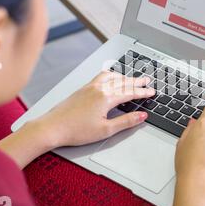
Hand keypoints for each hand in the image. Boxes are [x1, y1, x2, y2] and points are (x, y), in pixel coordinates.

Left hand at [38, 71, 154, 147]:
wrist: (52, 127)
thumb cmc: (76, 130)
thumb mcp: (106, 130)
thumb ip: (126, 121)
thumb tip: (141, 116)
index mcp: (106, 98)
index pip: (130, 93)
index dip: (143, 92)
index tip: (151, 92)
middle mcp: (98, 89)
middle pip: (123, 82)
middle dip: (136, 81)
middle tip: (147, 80)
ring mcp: (89, 87)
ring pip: (111, 77)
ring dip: (124, 76)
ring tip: (132, 77)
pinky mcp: (82, 89)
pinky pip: (100, 76)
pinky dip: (111, 75)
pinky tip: (110, 77)